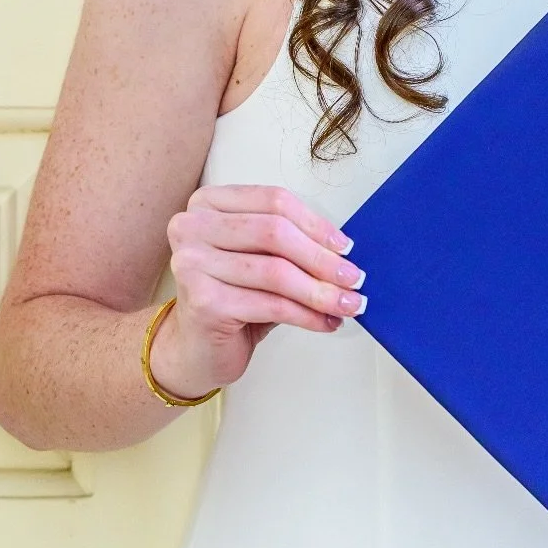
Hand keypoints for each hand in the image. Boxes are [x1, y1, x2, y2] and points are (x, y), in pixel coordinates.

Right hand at [150, 185, 366, 398]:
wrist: (195, 347)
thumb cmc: (231, 297)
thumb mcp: (259, 258)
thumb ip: (290, 244)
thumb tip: (344, 250)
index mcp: (209, 203)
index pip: (274, 201)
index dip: (316, 224)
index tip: (345, 246)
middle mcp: (192, 226)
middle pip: (275, 232)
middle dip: (322, 258)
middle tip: (354, 277)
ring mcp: (193, 263)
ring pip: (276, 271)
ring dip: (321, 291)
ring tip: (348, 303)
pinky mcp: (203, 301)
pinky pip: (271, 304)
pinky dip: (307, 314)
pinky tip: (325, 321)